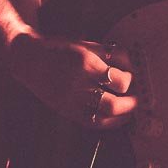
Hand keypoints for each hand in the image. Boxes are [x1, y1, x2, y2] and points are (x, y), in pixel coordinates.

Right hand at [6, 31, 135, 128]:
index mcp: (85, 63)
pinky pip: (91, 123)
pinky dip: (108, 123)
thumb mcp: (86, 44)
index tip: (133, 77)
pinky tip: (116, 118)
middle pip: (113, 104)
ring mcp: (71, 101)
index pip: (119, 79)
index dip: (130, 80)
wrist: (30, 59)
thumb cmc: (59, 48)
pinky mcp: (66, 111)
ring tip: (130, 109)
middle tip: (137, 99)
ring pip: (103, 117)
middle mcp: (78, 85)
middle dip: (130, 104)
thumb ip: (108, 54)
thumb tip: (131, 64)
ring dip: (122, 115)